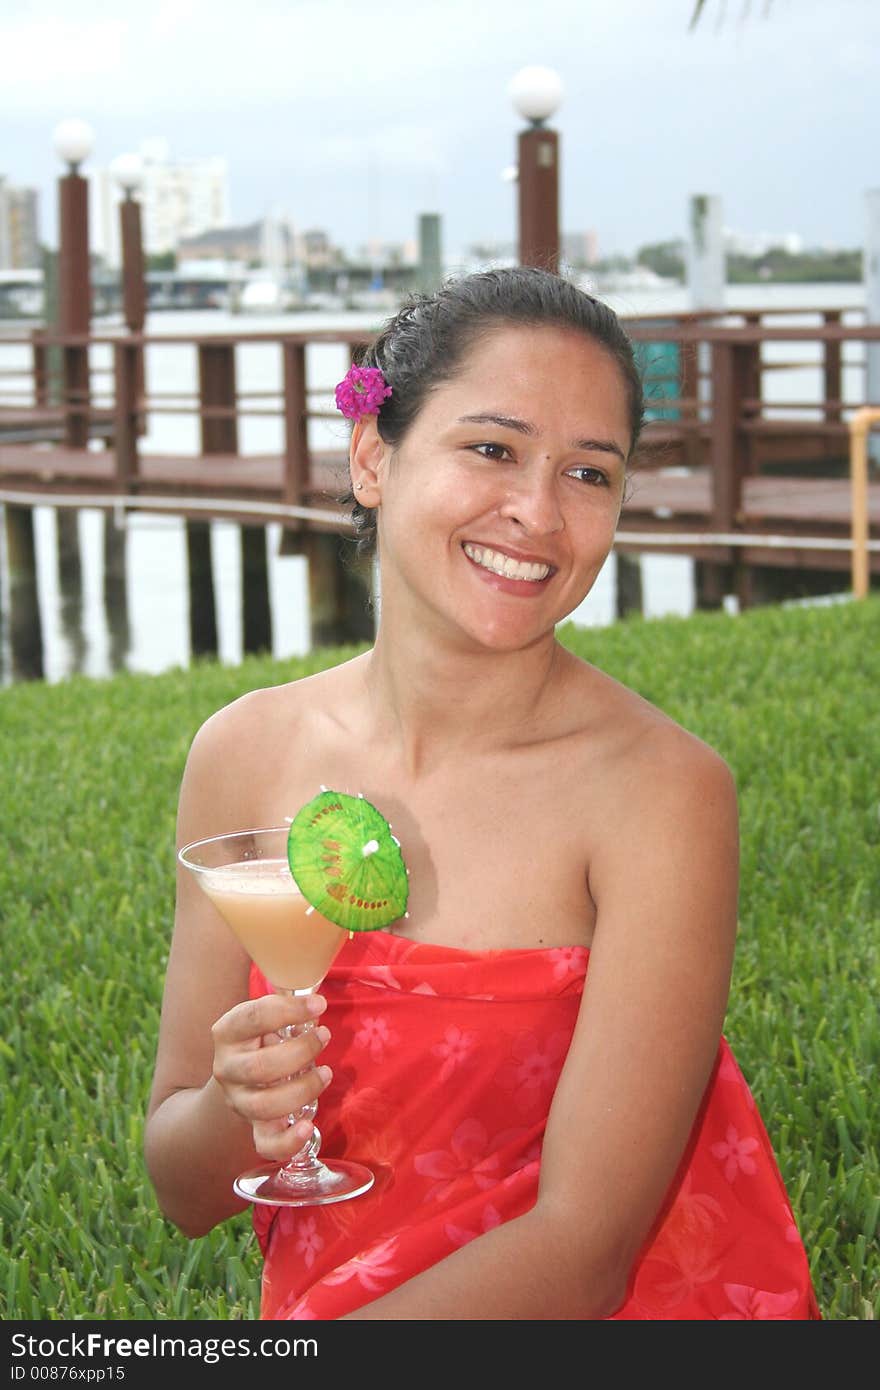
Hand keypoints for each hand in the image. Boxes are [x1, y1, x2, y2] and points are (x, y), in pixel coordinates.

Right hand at [211, 993, 331, 1160]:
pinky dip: (287, 1142)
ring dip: (302, 1089)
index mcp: (228, 1032)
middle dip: (300, 1052)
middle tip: (324, 1037)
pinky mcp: (253, 1127)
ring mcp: (238, 1100)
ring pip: (264, 1105)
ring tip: (326, 1073)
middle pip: (260, 1067)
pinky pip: (265, 1144)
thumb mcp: (266, 1015)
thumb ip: (287, 1006)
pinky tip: (307, 1127)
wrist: (238, 1076)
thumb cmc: (263, 1037)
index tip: (319, 1005)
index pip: (255, 1017)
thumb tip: (318, 998)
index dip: (289, 1010)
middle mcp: (226, 1068)